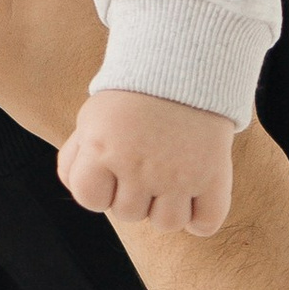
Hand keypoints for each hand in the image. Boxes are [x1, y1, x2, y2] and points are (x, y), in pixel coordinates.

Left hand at [57, 88, 234, 233]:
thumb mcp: (92, 118)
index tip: (113, 168)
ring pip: (167, 223)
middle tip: (147, 163)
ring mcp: (177, 174)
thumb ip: (75, 158)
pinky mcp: (213, 176)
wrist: (186, 65)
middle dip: (134, 194)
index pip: (89, 199)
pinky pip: (205, 224)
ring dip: (167, 207)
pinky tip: (195, 196)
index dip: (100, 188)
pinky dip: (200, 219)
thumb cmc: (133, 98)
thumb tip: (80, 191)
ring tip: (171, 178)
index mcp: (102, 147)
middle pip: (129, 214)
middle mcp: (138, 164)